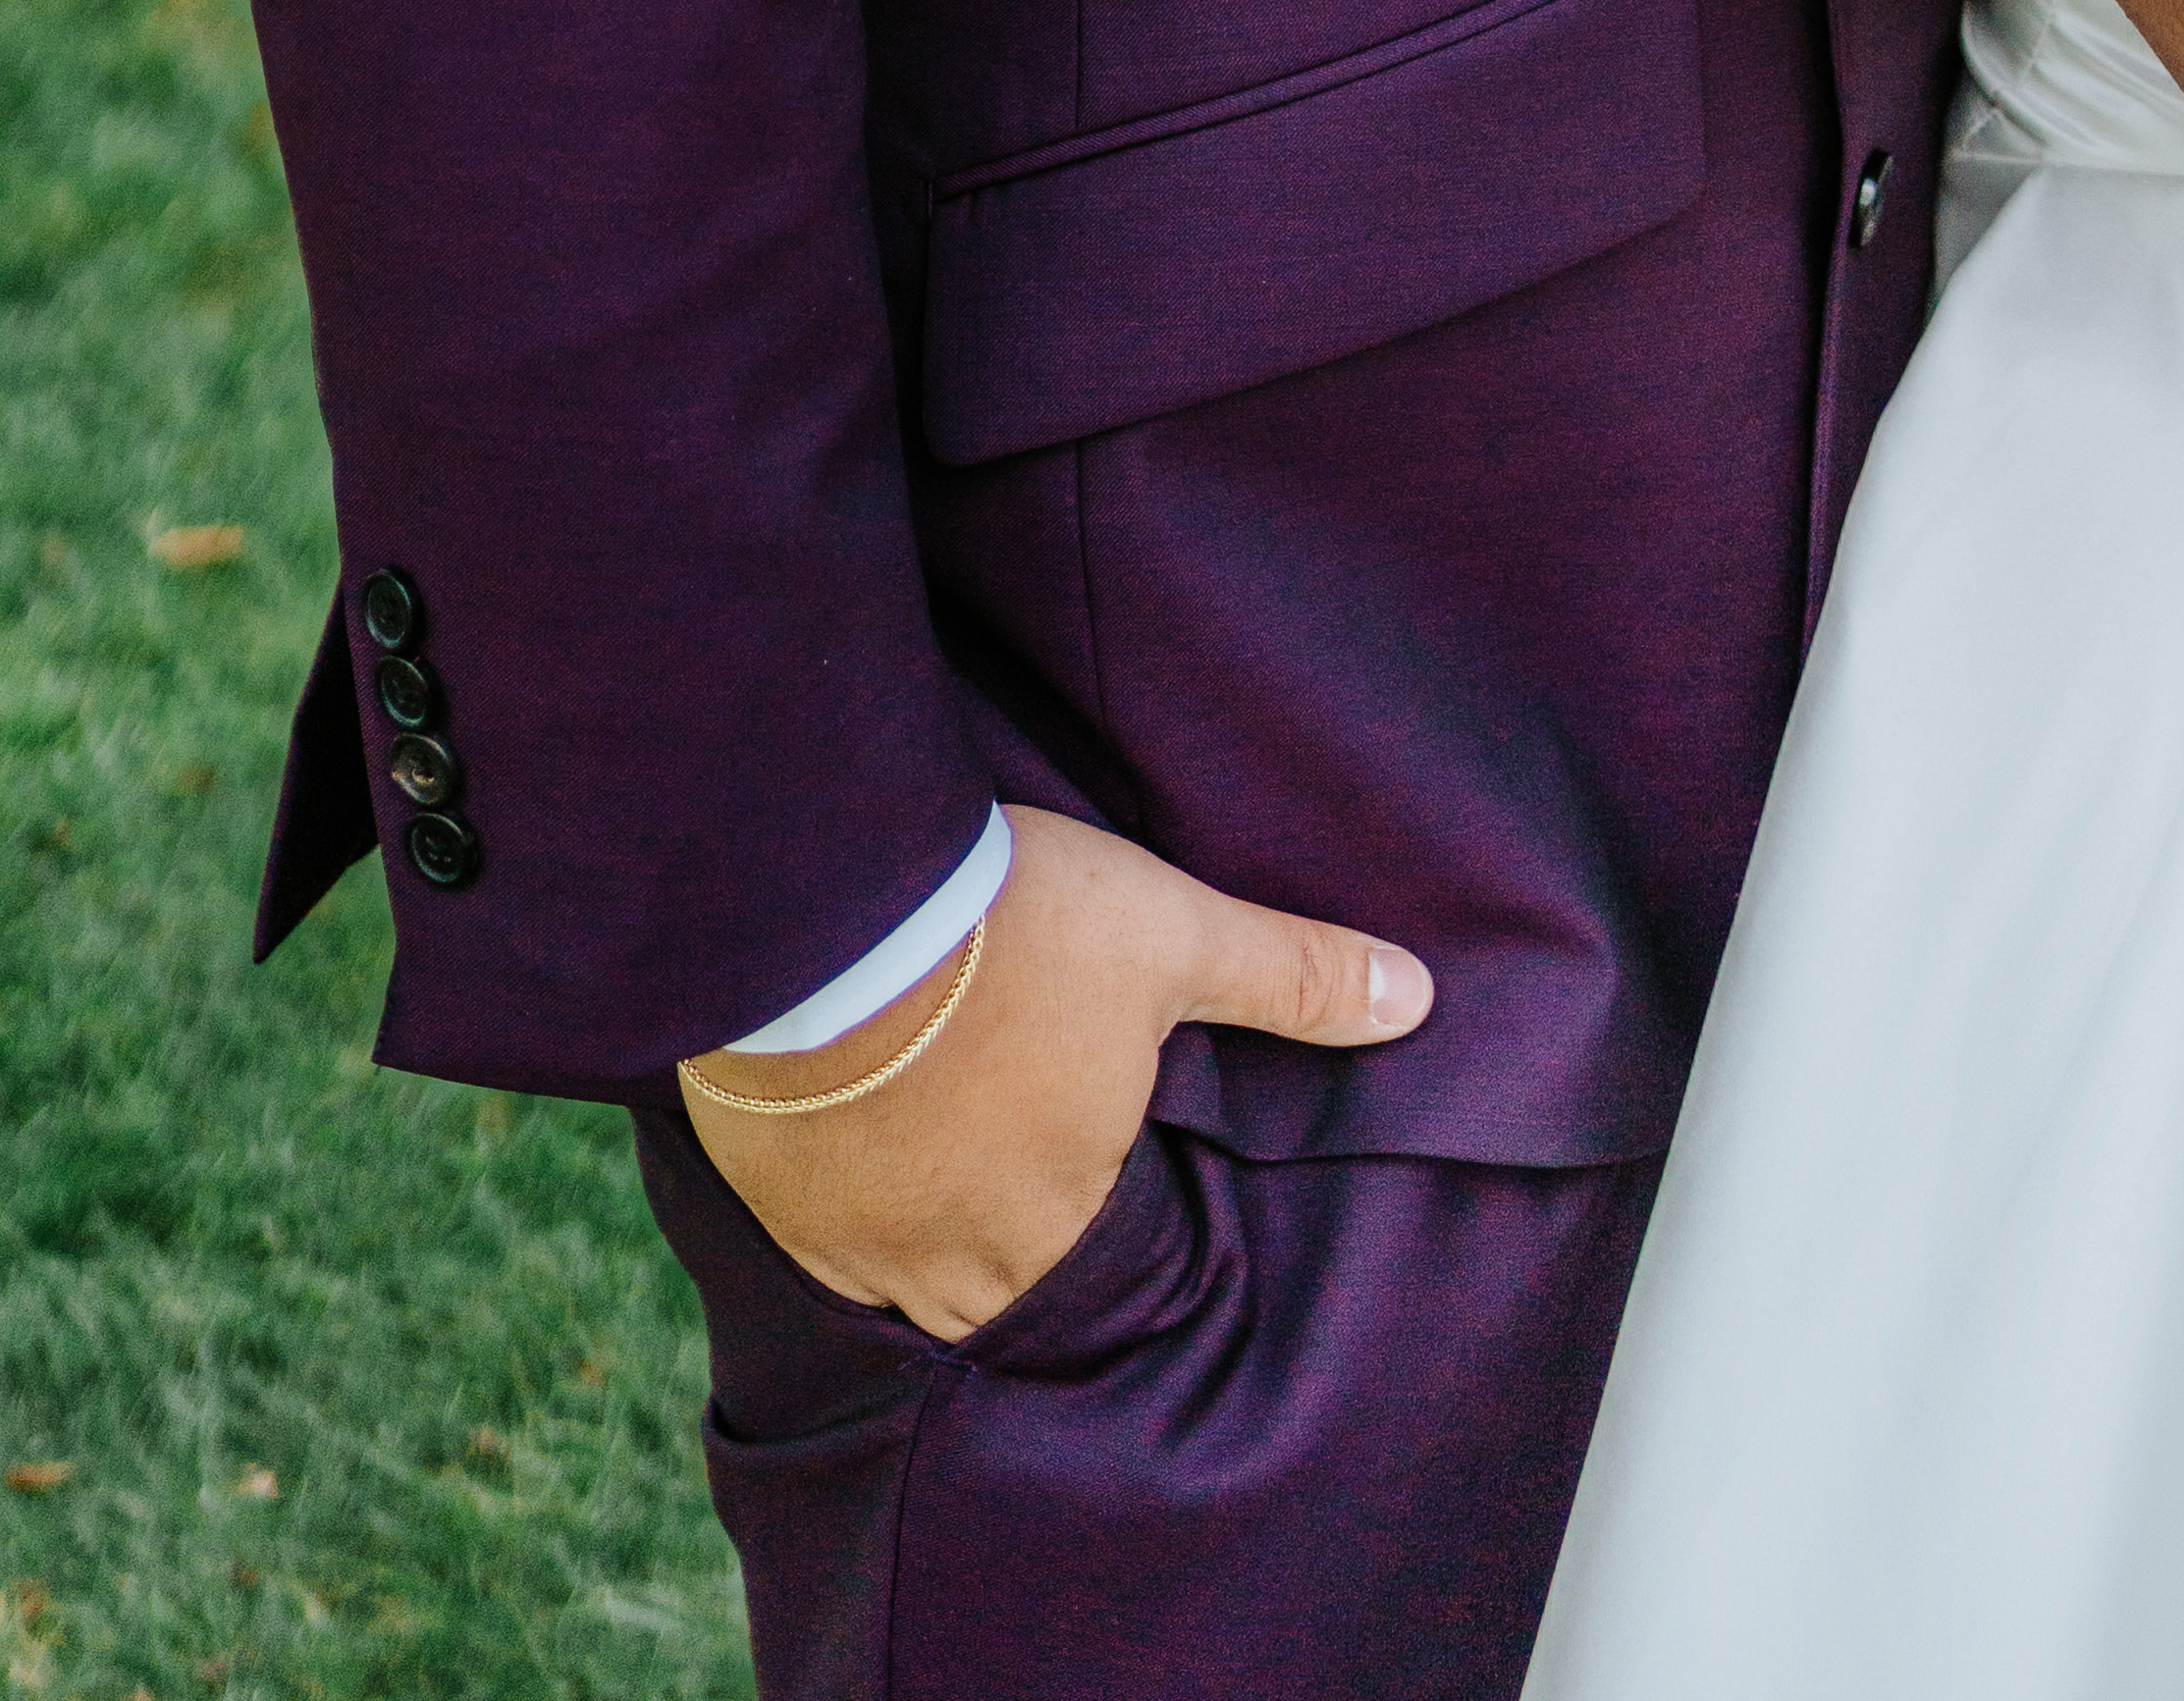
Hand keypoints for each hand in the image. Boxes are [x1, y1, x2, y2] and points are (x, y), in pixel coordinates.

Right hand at [682, 802, 1427, 1341]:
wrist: (829, 900)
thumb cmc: (1013, 926)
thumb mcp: (1174, 934)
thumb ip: (1291, 978)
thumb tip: (1416, 1001)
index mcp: (1054, 1221)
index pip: (1101, 1275)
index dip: (1108, 1223)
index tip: (1107, 1175)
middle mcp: (947, 1260)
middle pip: (998, 1283)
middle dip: (1018, 1231)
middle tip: (1022, 1155)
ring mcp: (848, 1237)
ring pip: (901, 1267)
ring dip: (928, 1216)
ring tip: (945, 1139)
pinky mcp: (767, 1191)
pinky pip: (816, 1230)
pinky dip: (841, 1193)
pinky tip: (854, 1128)